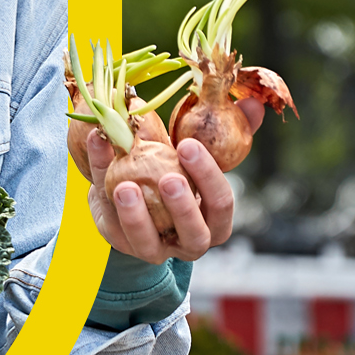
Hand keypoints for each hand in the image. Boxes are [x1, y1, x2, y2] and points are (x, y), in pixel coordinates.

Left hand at [66, 101, 262, 261]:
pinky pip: (112, 225)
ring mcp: (155, 249)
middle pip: (194, 233)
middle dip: (182, 207)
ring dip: (137, 216)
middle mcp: (190, 241)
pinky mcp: (122, 244)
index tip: (188, 145)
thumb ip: (226, 130)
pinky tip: (100, 159)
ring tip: (125, 185)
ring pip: (149, 244)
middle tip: (167, 179)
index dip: (208, 177)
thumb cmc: (174, 168)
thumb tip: (254, 105)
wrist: (132, 187)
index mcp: (215, 220)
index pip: (220, 203)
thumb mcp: (194, 153)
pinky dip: (102, 194)